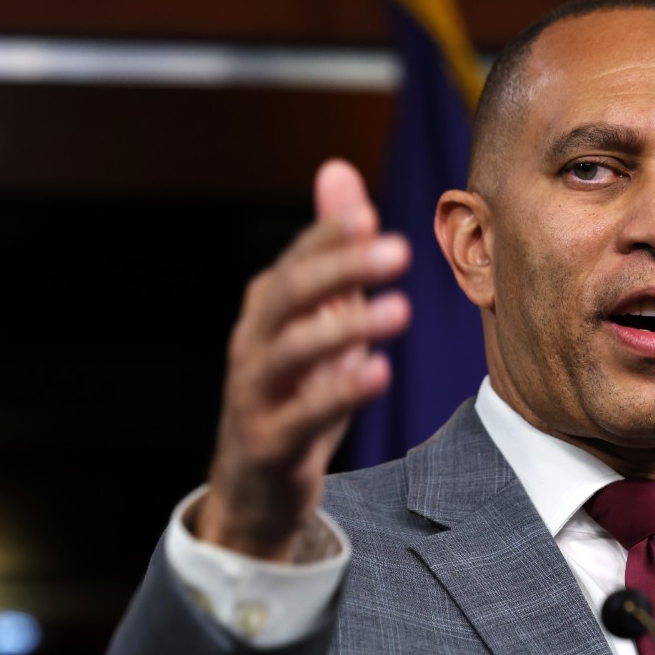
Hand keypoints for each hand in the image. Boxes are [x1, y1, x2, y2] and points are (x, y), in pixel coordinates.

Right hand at [196, 159, 410, 559]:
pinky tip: (379, 371)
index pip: (296, 258)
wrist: (256, 485)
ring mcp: (255, 393)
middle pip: (289, 293)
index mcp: (267, 308)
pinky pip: (302, 414)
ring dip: (346, 326)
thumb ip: (331, 250)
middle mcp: (254, 342)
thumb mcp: (317, 317)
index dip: (328, 234)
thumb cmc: (296, 391)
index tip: (371, 215)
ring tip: (400, 309)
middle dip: (341, 268)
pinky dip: (340, 392)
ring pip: (291, 350)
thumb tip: (339, 168)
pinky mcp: (269, 441)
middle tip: (398, 250)